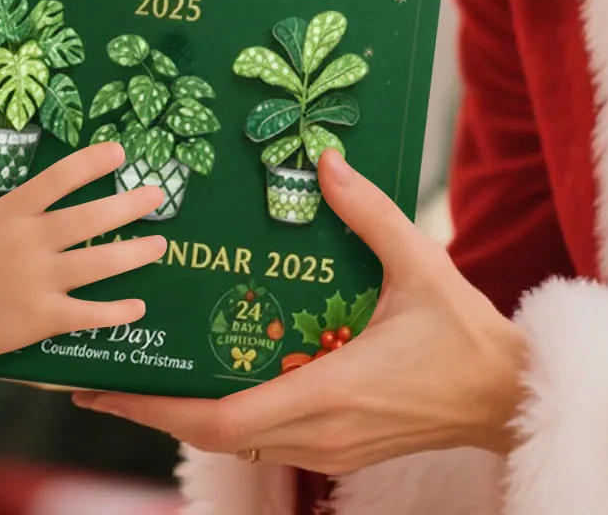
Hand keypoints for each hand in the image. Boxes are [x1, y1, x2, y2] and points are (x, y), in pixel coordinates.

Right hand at [0, 135, 167, 384]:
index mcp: (6, 215)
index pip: (56, 179)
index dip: (90, 163)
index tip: (119, 152)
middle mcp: (28, 244)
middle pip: (88, 219)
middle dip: (127, 205)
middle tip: (158, 194)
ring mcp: (37, 283)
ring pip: (97, 265)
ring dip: (133, 254)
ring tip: (161, 245)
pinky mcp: (41, 319)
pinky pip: (86, 314)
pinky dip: (114, 312)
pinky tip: (138, 307)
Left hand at [73, 148, 527, 473]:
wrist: (506, 399)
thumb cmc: (464, 336)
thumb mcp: (418, 264)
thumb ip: (369, 212)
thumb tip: (324, 160)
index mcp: (326, 391)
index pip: (222, 417)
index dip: (159, 405)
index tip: (111, 383)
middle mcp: (316, 431)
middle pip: (214, 433)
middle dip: (155, 407)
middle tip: (102, 373)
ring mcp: (326, 446)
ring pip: (237, 440)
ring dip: (187, 411)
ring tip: (145, 369)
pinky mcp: (338, 446)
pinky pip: (265, 436)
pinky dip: (226, 412)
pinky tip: (211, 374)